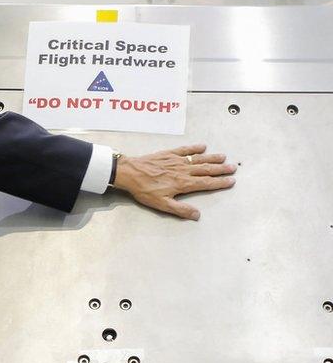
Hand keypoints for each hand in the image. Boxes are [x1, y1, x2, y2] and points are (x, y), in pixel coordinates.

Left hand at [113, 144, 235, 220]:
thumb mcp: (162, 204)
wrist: (129, 173)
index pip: (206, 183)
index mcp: (183, 183)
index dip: (220, 182)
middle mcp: (183, 170)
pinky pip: (184, 150)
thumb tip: (197, 215)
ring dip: (211, 158)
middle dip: (220, 169)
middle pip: (206, 169)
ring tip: (223, 157)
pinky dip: (194, 148)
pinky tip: (202, 146)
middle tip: (233, 167)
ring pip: (198, 159)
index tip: (231, 181)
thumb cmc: (144, 189)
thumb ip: (180, 209)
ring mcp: (176, 161)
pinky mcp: (168, 154)